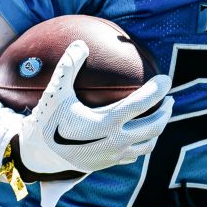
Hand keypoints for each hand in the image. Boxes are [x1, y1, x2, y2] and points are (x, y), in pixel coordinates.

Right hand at [12, 40, 172, 178]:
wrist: (36, 157)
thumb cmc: (46, 122)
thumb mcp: (56, 93)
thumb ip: (69, 66)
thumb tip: (80, 43)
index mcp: (106, 122)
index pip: (142, 104)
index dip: (158, 90)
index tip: (167, 79)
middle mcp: (115, 141)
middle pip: (154, 126)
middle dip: (166, 111)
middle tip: (170, 99)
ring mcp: (113, 155)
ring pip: (148, 145)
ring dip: (158, 129)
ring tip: (161, 116)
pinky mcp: (108, 164)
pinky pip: (134, 155)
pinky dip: (143, 143)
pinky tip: (141, 135)